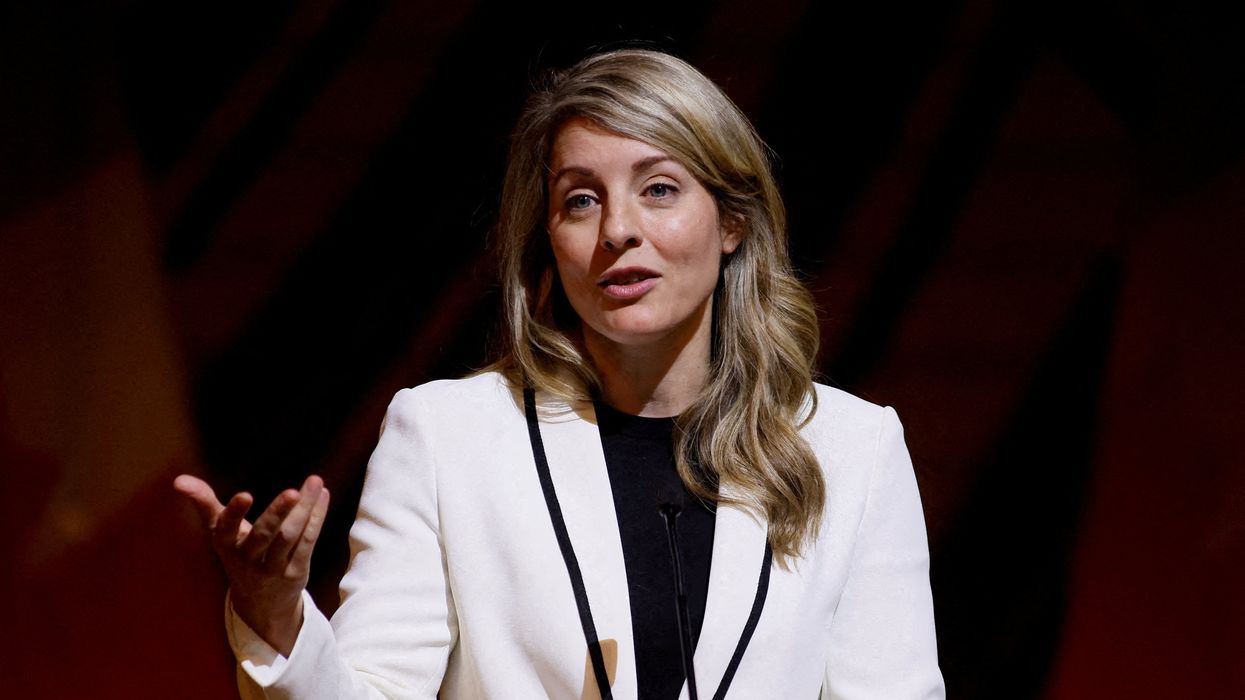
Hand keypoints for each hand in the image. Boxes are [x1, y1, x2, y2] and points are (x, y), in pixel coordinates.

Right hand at [174, 473, 329, 655]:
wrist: (259, 605)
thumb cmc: (238, 554)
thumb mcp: (220, 532)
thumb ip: (204, 503)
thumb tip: (178, 480)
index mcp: (226, 545)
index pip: (226, 528)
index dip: (234, 513)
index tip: (244, 495)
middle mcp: (248, 559)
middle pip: (264, 536)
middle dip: (277, 513)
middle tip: (292, 492)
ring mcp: (273, 568)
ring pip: (290, 537)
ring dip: (305, 509)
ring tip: (314, 482)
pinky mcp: (295, 572)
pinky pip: (307, 542)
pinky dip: (316, 518)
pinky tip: (322, 495)